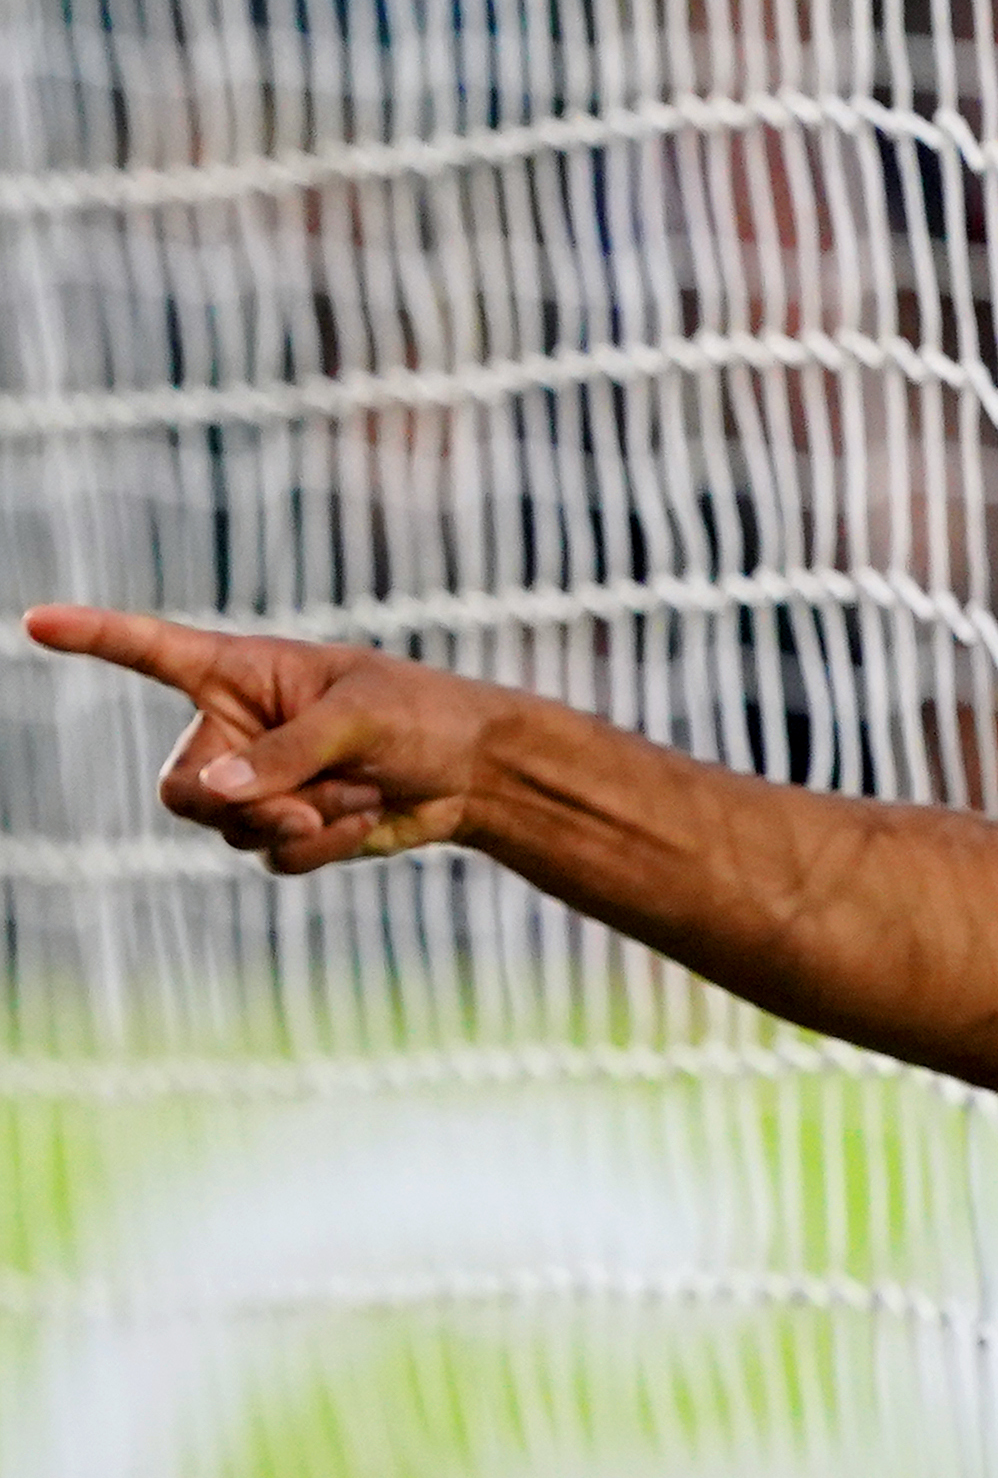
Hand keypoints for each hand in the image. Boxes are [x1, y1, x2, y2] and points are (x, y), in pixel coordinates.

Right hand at [26, 605, 499, 872]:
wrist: (473, 772)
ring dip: (300, 822)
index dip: (92, 636)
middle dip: (236, 807)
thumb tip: (218, 794)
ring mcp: (255, 784)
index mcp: (239, 672)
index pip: (149, 651)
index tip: (35, 620)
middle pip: (180, 791)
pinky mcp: (286, 828)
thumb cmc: (421, 715)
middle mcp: (233, 729)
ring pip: (229, 830)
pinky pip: (273, 858)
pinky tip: (365, 819)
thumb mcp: (359, 717)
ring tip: (359, 791)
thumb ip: (286, 751)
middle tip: (300, 807)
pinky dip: (321, 846)